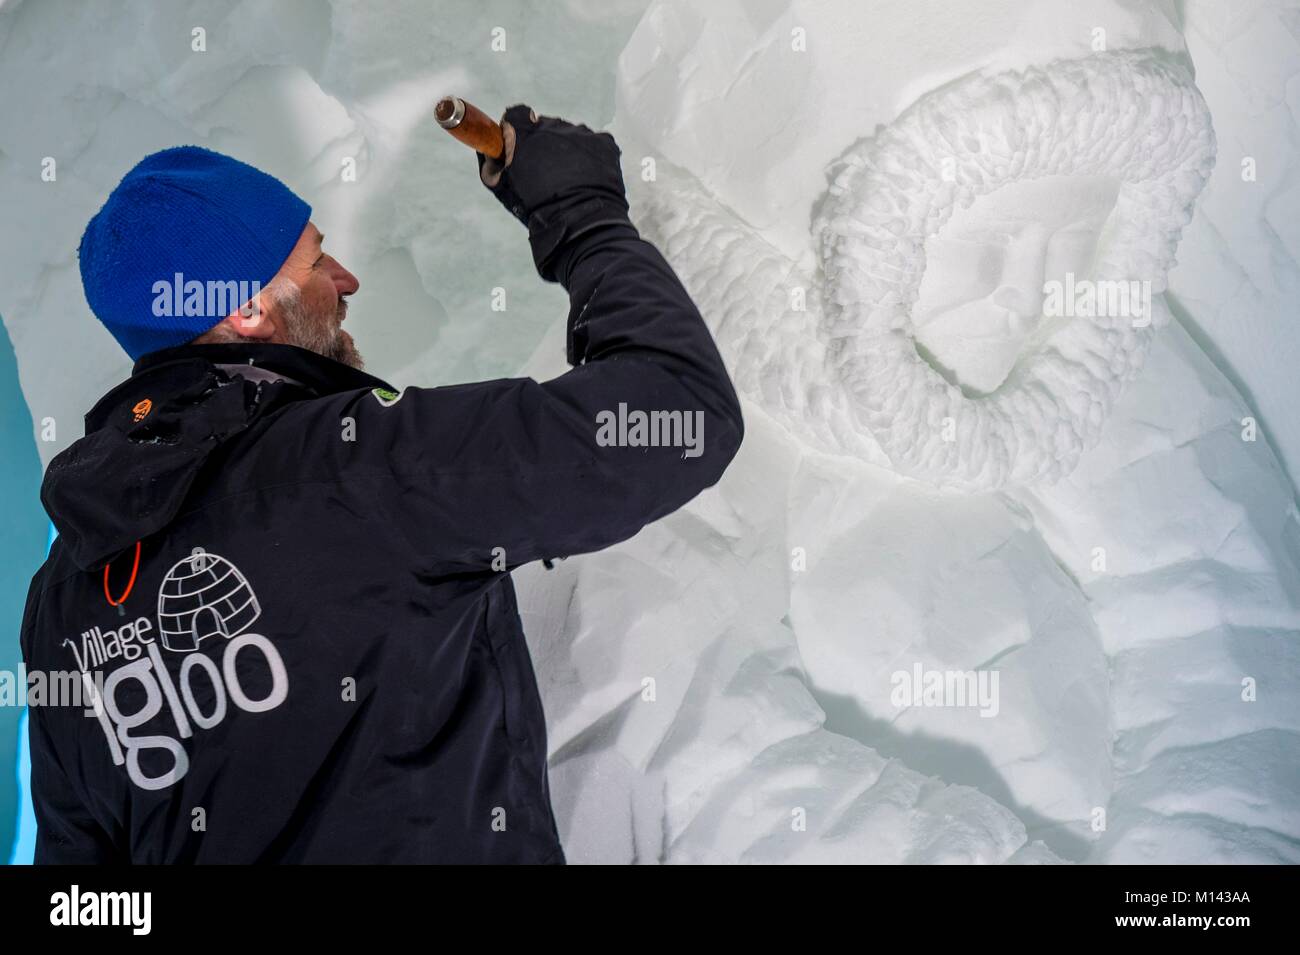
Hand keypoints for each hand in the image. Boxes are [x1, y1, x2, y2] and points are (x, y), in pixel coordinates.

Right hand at [476, 104, 632, 281]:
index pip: (517, 116)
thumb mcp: (504, 189)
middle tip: (547, 173)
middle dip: (544, 145)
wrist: (581, 224)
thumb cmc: (537, 209)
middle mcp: (553, 125)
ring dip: (569, 151)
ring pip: (571, 135)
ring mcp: (581, 132)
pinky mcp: (604, 142)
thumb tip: (491, 155)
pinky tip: (589, 178)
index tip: (519, 147)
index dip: (516, 131)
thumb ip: (492, 165)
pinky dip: (592, 157)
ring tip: (571, 180)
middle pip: (546, 127)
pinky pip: (595, 144)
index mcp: (525, 133)